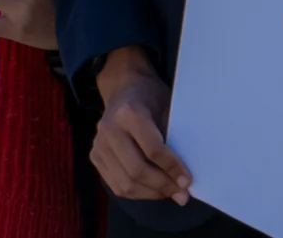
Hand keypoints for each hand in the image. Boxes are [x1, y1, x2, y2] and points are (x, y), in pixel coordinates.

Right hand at [92, 46, 192, 204]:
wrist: (124, 88)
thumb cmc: (151, 97)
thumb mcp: (167, 107)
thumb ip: (173, 138)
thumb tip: (184, 175)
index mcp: (129, 113)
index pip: (152, 149)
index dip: (172, 168)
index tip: (187, 181)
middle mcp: (109, 129)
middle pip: (137, 170)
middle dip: (162, 186)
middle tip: (182, 194)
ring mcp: (98, 144)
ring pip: (125, 183)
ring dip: (151, 194)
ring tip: (170, 193)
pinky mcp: (95, 156)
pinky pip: (116, 185)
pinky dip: (137, 193)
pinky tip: (153, 190)